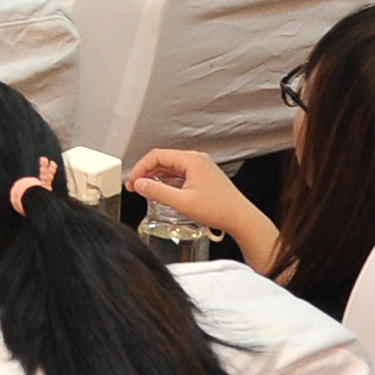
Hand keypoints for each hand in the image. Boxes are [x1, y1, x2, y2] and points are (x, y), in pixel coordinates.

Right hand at [128, 149, 272, 256]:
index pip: (156, 156)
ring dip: (156, 177)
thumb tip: (139, 184)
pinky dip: (168, 181)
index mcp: (191, 160)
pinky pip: (180, 173)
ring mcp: (201, 167)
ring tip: (146, 190)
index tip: (132, 181)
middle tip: (135, 186)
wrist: (241, 219)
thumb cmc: (219, 209)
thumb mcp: (182, 202)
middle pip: (163, 159)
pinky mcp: (204, 176)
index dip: (140, 168)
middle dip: (146, 172)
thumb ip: (157, 192)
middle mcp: (197, 159)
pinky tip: (163, 192)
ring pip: (171, 166)